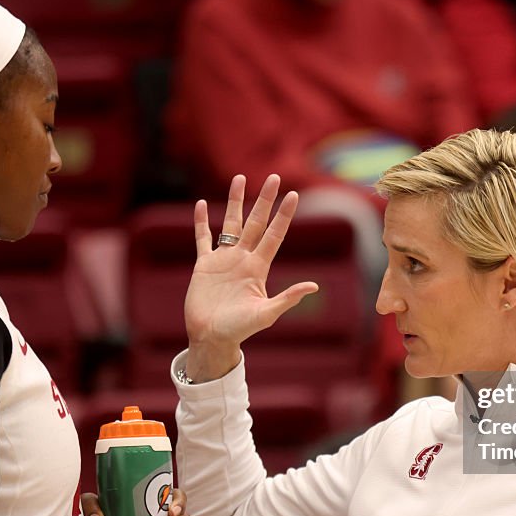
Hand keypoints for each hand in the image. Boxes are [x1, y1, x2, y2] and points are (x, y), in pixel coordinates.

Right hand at [183, 174, 318, 380]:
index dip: (283, 215)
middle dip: (264, 200)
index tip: (293, 195)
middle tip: (274, 177)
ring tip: (240, 179)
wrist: (211, 338)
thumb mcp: (266, 314)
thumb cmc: (240, 330)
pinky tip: (202, 205)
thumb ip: (287, 298)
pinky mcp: (203, 265)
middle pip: (255, 222)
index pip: (274, 235)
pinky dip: (202, 222)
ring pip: (230, 223)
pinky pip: (202, 239)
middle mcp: (243, 259)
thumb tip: (314, 286)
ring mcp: (223, 260)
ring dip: (235, 202)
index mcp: (258, 267)